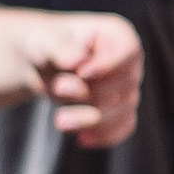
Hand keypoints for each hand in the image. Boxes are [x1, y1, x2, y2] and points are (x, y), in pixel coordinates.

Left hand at [24, 10, 142, 146]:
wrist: (42, 64)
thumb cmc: (46, 45)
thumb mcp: (45, 40)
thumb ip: (60, 48)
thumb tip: (77, 61)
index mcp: (119, 35)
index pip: (128, 52)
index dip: (109, 65)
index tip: (82, 73)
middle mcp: (130, 63)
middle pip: (123, 87)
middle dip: (90, 93)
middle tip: (57, 88)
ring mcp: (130, 89)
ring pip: (121, 112)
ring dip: (89, 119)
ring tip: (59, 121)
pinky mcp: (123, 112)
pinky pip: (122, 128)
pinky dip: (103, 135)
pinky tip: (81, 138)